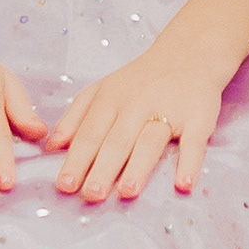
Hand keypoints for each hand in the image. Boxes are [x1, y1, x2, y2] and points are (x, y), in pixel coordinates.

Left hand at [46, 41, 232, 202]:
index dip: (77, 159)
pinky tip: (183, 184)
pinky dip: (189, 163)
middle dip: (102, 168)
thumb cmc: (139, 81)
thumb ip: (75, 117)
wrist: (188, 53)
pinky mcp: (198, 118)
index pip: (90, 133)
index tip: (64, 185)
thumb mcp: (102, 90)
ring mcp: (169, 111)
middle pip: (117, 140)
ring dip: (138, 167)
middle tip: (90, 195)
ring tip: (126, 192)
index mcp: (110, 99)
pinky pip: (193, 143)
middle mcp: (137, 105)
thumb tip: (50, 148)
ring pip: (150, 141)